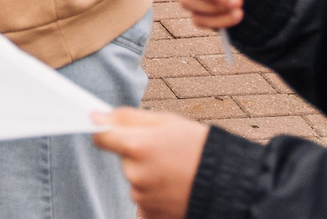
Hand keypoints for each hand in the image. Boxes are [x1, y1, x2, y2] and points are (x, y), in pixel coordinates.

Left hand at [90, 109, 209, 218]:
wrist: (229, 184)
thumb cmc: (200, 148)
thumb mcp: (166, 121)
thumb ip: (127, 117)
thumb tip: (97, 117)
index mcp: (137, 146)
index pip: (102, 138)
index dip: (108, 134)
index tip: (113, 133)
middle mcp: (135, 175)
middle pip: (124, 160)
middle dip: (139, 156)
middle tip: (166, 154)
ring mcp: (142, 198)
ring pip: (135, 181)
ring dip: (148, 177)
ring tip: (175, 173)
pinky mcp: (150, 216)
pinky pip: (143, 202)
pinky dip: (155, 196)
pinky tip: (173, 189)